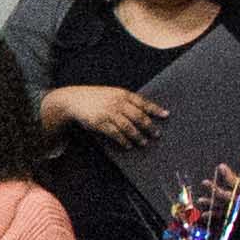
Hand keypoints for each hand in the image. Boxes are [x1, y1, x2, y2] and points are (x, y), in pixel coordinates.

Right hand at [41, 83, 166, 143]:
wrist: (74, 100)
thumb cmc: (96, 97)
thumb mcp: (111, 94)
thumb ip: (126, 101)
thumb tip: (144, 112)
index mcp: (122, 94)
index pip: (143, 102)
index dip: (155, 109)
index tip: (166, 115)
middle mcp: (117, 102)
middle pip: (138, 116)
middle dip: (149, 126)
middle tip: (156, 134)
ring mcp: (108, 113)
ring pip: (128, 127)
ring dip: (138, 136)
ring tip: (144, 142)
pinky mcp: (100, 123)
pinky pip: (115, 134)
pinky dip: (123, 141)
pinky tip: (128, 145)